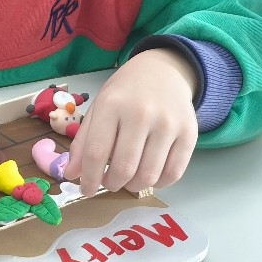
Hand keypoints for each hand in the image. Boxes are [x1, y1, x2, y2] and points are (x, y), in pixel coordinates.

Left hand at [63, 48, 198, 195]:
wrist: (163, 71)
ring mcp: (168, 124)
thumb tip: (72, 175)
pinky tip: (149, 176)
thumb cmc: (125, 92)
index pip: (96, 152)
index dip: (89, 178)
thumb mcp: (99, 108)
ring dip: (133, 186)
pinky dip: (158, 184)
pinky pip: (173, 173)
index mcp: (112, 104)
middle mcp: (141, 113)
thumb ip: (84, 142)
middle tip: (109, 183)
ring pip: (149, 175)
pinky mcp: (189, 133)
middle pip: (124, 167)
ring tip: (127, 179)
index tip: (85, 191)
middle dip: (111, 184)